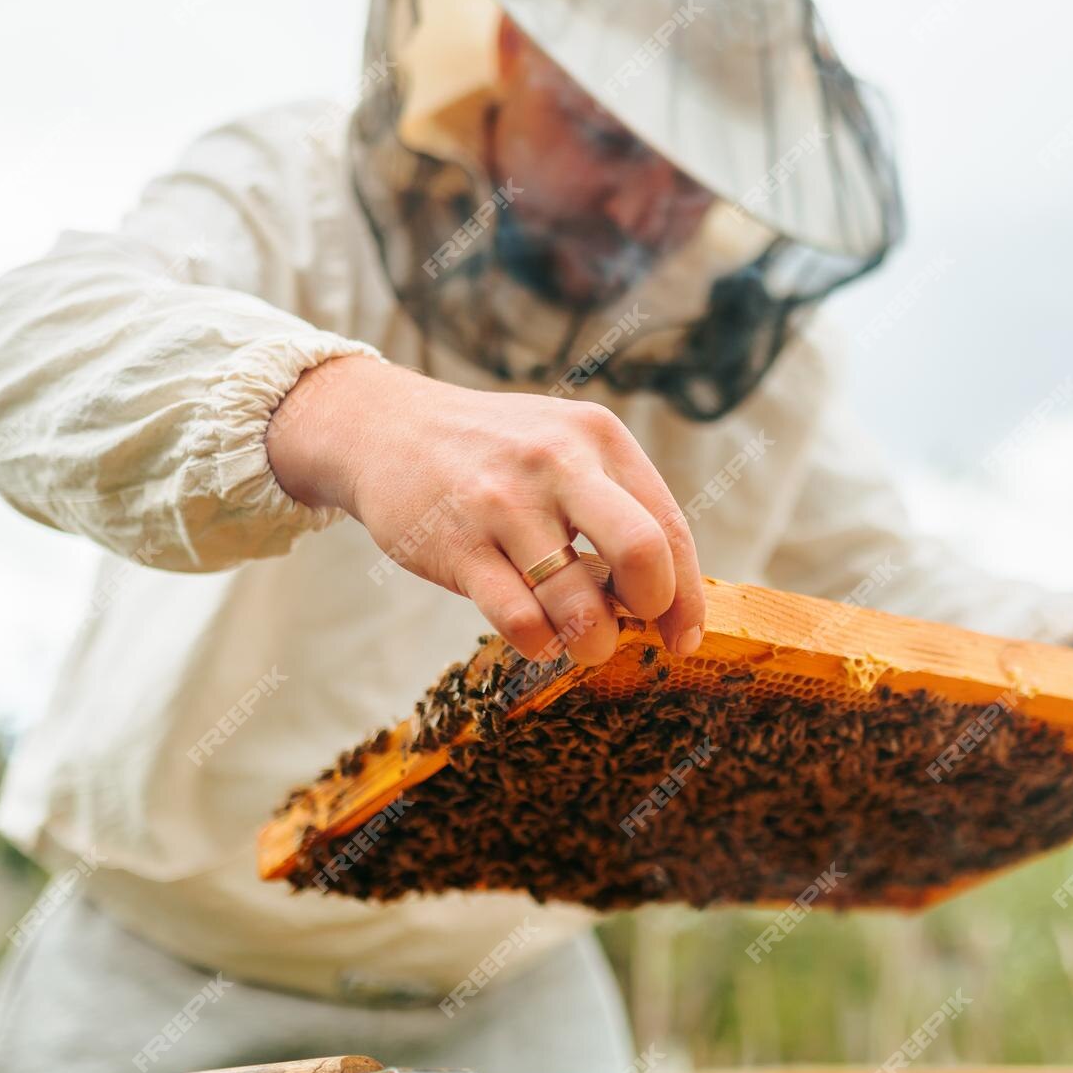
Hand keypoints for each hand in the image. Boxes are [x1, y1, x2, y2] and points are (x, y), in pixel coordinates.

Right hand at [267, 355, 704, 666]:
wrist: (387, 429)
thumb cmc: (493, 454)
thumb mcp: (564, 445)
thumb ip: (615, 502)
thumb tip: (666, 593)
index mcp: (599, 437)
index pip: (668, 526)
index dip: (685, 594)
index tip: (681, 636)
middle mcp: (558, 462)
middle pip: (641, 553)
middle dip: (651, 608)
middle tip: (629, 624)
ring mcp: (505, 503)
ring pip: (579, 602)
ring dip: (590, 641)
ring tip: (578, 639)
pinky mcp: (458, 544)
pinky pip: (521, 621)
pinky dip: (539, 643)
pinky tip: (535, 632)